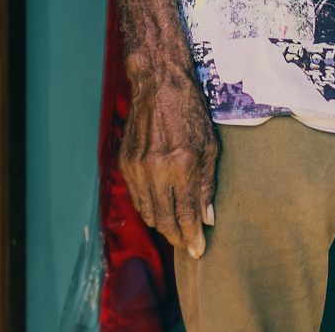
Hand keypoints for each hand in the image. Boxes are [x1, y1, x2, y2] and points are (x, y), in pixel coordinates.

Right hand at [119, 69, 218, 259]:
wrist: (158, 83)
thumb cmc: (190, 110)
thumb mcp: (210, 146)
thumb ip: (207, 185)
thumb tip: (207, 218)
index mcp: (182, 165)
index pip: (186, 214)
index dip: (192, 237)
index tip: (198, 250)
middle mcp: (156, 170)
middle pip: (163, 220)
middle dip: (176, 237)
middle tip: (187, 244)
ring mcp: (137, 167)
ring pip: (147, 212)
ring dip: (162, 224)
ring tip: (175, 228)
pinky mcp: (125, 163)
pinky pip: (136, 197)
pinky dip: (149, 207)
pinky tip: (160, 207)